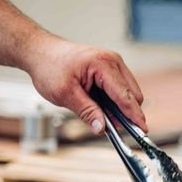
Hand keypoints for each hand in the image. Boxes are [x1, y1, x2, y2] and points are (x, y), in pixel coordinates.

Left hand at [23, 36, 146, 133]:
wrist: (40, 51)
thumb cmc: (49, 67)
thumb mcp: (65, 94)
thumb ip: (87, 112)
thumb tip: (102, 128)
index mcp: (103, 64)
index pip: (125, 95)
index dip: (134, 115)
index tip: (142, 130)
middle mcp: (112, 61)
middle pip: (132, 94)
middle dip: (127, 113)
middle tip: (115, 128)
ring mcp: (112, 63)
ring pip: (128, 92)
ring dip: (120, 107)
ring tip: (104, 117)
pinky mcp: (109, 68)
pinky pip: (120, 88)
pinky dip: (115, 100)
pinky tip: (102, 107)